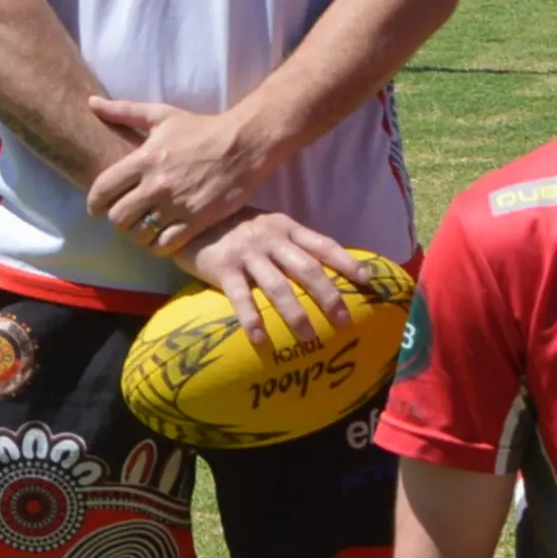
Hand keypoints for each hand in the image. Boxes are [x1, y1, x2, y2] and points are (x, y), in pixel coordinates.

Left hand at [89, 97, 267, 253]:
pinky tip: (163, 239)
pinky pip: (166, 244)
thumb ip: (124, 111)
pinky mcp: (197, 220)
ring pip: (140, 234)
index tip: (96, 209)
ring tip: (145, 229)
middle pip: (118, 218)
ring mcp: (177, 205)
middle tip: (126, 219)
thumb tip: (91, 101)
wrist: (245, 144)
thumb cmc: (202, 129)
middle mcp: (156, 185)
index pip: (103, 190)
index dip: (94, 204)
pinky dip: (159, 245)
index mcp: (144, 159)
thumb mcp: (162, 116)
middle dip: (118, 221)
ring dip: (138, 235)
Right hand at [182, 210, 360, 347]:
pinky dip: (252, 319)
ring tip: (311, 338)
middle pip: (307, 270)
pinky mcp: (222, 268)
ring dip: (297, 315)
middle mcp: (270, 239)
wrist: (188, 218)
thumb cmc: (234, 226)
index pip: (324, 245)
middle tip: (345, 322)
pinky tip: (261, 339)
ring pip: (279, 287)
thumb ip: (292, 243)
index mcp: (286, 227)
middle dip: (329, 297)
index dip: (348, 262)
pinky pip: (240, 298)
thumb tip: (326, 267)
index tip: (368, 282)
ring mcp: (246, 253)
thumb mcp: (268, 226)